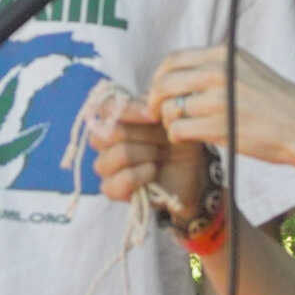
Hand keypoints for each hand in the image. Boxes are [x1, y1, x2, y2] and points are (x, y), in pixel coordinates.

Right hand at [86, 98, 210, 212]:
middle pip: (111, 131)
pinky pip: (119, 180)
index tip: (154, 116)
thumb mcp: (171, 118)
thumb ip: (157, 106)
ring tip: (160, 156)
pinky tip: (153, 172)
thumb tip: (150, 107)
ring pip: (119, 153)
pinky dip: (141, 175)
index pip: (105, 108)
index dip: (128, 110)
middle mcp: (103, 140)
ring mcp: (105, 164)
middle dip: (144, 134)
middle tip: (164, 139)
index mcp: (114, 118)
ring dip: (146, 153)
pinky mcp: (111, 189)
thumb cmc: (176, 141)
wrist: (191, 173)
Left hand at [146, 46, 294, 167]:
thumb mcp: (247, 68)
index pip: (173, 60)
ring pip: (170, 108)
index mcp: (223, 54)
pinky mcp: (219, 126)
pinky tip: (186, 138)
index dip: (158, 77)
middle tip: (156, 113)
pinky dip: (176, 135)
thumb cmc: (276, 102)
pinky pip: (179, 129)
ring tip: (179, 127)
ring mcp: (218, 99)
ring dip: (169, 121)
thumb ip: (215, 67)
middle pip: (165, 83)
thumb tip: (177, 75)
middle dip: (153, 100)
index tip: (157, 91)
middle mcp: (218, 71)